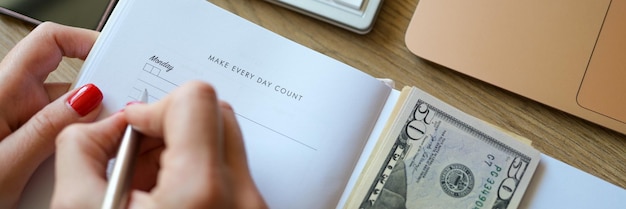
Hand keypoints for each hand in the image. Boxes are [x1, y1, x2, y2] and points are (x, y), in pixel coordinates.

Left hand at [0, 22, 102, 207]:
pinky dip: (76, 145)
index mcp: (3, 91)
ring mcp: (19, 118)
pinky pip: (62, 132)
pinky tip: (75, 165)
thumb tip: (89, 98)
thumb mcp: (7, 165)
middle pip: (69, 81)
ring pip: (69, 112)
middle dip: (97, 99)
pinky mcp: (25, 137)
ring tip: (87, 157)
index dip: (85, 40)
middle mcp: (11, 99)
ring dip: (85, 130)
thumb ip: (47, 129)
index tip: (116, 58)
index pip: (51, 42)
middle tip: (114, 120)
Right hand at [52, 81, 267, 208]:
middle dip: (169, 128)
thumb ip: (83, 149)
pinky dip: (197, 175)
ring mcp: (255, 206)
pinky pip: (230, 172)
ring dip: (182, 151)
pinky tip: (170, 204)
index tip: (135, 130)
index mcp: (204, 190)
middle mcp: (242, 196)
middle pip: (217, 115)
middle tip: (139, 161)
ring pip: (224, 142)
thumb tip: (103, 123)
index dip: (156, 107)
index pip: (197, 98)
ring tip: (151, 191)